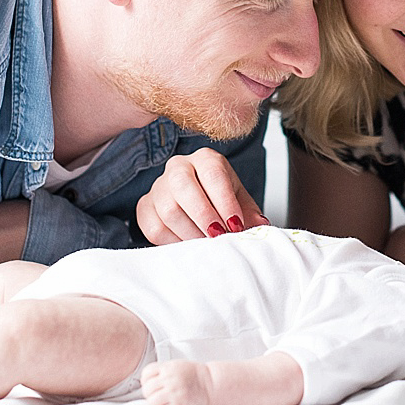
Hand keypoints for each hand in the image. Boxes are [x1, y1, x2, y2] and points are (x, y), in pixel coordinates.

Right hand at [136, 148, 268, 244]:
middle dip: (204, 216)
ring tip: (208, 245)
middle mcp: (178, 167)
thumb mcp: (239, 200)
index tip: (236, 225)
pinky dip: (174, 242)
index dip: (225, 202)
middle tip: (219, 237)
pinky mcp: (145, 207)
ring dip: (191, 233)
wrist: (196, 202)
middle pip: (184, 187)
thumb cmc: (220, 199)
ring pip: (169, 210)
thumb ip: (250, 212)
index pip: (213, 174)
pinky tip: (189, 246)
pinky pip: (155, 228)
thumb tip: (260, 226)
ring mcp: (158, 187)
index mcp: (206, 159)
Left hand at [141, 360, 211, 404]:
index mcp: (168, 368)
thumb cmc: (194, 375)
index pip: (146, 373)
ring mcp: (174, 393)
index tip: (150, 385)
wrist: (210, 384)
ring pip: (151, 403)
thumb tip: (146, 381)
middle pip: (146, 390)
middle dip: (149, 395)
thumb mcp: (177, 365)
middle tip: (155, 397)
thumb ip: (162, 370)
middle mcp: (170, 379)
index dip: (145, 381)